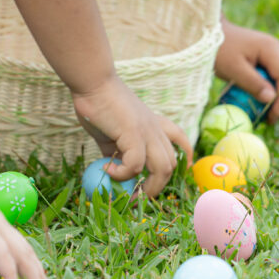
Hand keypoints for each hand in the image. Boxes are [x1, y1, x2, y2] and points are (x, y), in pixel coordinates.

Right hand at [72, 75, 193, 195]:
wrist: (93, 82)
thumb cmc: (98, 103)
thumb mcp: (111, 132)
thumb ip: (115, 150)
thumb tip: (111, 169)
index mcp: (153, 124)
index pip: (179, 139)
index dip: (185, 155)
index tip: (181, 169)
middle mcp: (155, 129)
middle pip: (171, 164)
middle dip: (157, 186)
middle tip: (136, 196)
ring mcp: (147, 131)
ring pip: (163, 168)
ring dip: (147, 186)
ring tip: (128, 192)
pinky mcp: (134, 134)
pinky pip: (135, 164)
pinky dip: (122, 173)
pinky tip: (106, 169)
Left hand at [215, 20, 278, 123]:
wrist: (211, 34)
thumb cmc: (220, 50)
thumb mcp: (232, 69)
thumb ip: (252, 83)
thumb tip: (271, 99)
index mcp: (271, 49)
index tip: (273, 115)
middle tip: (274, 118)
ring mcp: (277, 52)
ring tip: (274, 114)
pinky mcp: (273, 58)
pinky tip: (272, 103)